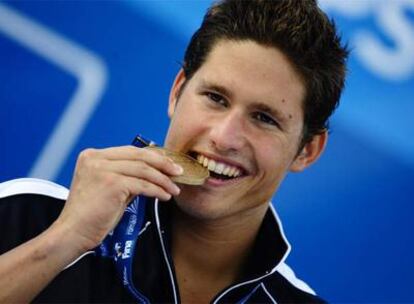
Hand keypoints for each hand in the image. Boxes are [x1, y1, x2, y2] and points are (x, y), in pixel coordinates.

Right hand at [55, 146, 182, 251]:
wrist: (72, 233)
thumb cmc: (91, 214)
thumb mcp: (107, 187)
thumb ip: (126, 175)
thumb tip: (154, 170)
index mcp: (93, 155)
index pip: (130, 151)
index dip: (153, 156)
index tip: (169, 164)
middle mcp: (96, 158)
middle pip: (139, 155)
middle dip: (163, 163)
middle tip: (179, 172)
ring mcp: (102, 169)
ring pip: (144, 170)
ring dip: (163, 180)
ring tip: (174, 189)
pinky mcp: (111, 183)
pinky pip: (143, 185)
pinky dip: (157, 190)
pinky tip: (165, 196)